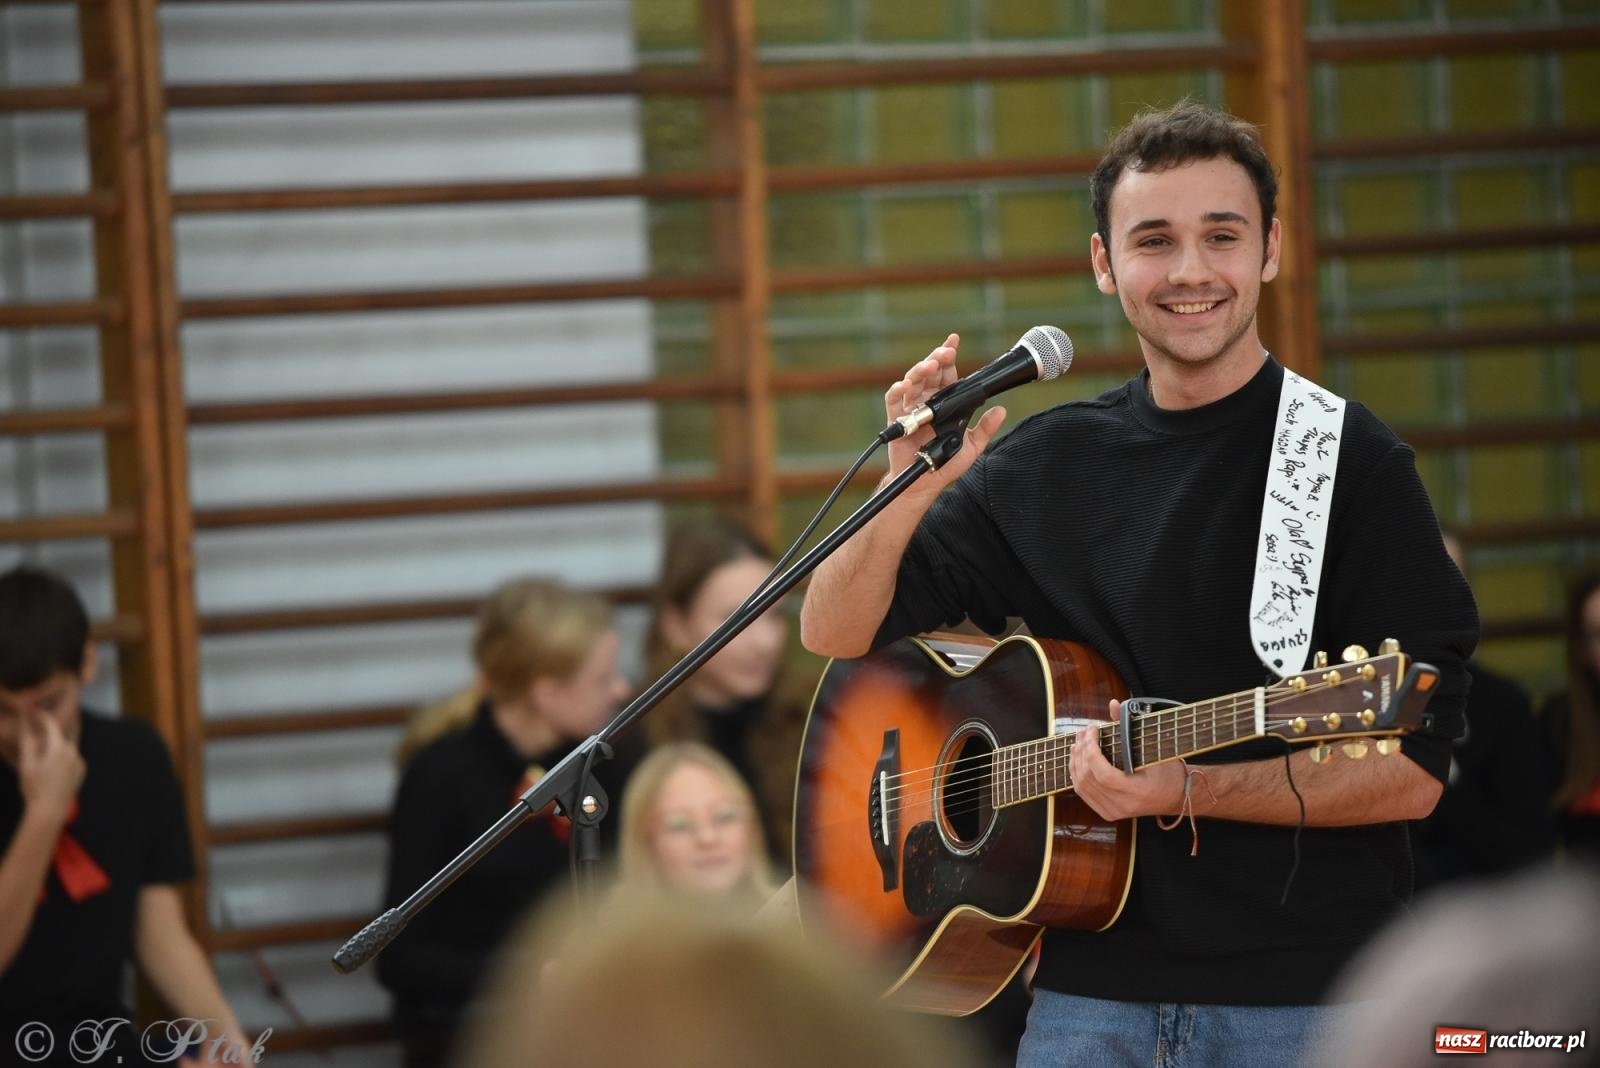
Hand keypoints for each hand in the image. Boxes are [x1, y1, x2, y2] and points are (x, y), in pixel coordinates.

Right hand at [19, 714, 83, 824]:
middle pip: (62, 735)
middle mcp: (74, 752)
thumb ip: (28, 741)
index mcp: (60, 748)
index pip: (52, 725)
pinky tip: (52, 766)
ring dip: (55, 745)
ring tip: (43, 751)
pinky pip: (71, 758)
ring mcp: (80, 762)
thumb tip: (26, 722)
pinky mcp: (82, 770)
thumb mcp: (27, 763)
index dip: (43, 716)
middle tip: (39, 727)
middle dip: (51, 730)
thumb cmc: (34, 787)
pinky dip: (62, 757)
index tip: (34, 710)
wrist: (49, 811)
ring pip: (66, 747)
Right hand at [883, 333, 1006, 491]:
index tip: (954, 341)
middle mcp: (926, 401)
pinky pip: (894, 400)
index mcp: (944, 402)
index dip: (949, 356)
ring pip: (912, 380)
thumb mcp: (971, 447)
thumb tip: (1002, 411)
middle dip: (937, 358)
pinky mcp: (896, 419)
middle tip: (946, 353)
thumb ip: (985, 429)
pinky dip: (898, 390)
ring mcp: (910, 408)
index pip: (947, 374)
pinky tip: (905, 386)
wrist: (924, 483)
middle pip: (929, 372)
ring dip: (920, 370)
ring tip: (930, 365)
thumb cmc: (945, 464)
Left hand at [1069, 699, 1185, 821]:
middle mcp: (1123, 805)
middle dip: (1082, 751)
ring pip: (1082, 786)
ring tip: (1078, 742)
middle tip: (1083, 732)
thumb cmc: (1167, 771)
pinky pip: (1084, 794)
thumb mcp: (1152, 748)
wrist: (1176, 796)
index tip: (1092, 730)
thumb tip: (1112, 704)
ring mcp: (1114, 812)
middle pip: (1089, 779)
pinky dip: (1077, 775)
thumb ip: (1128, 727)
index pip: (1103, 774)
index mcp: (1137, 792)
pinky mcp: (1108, 813)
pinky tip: (1077, 759)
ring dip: (1076, 761)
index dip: (1092, 750)